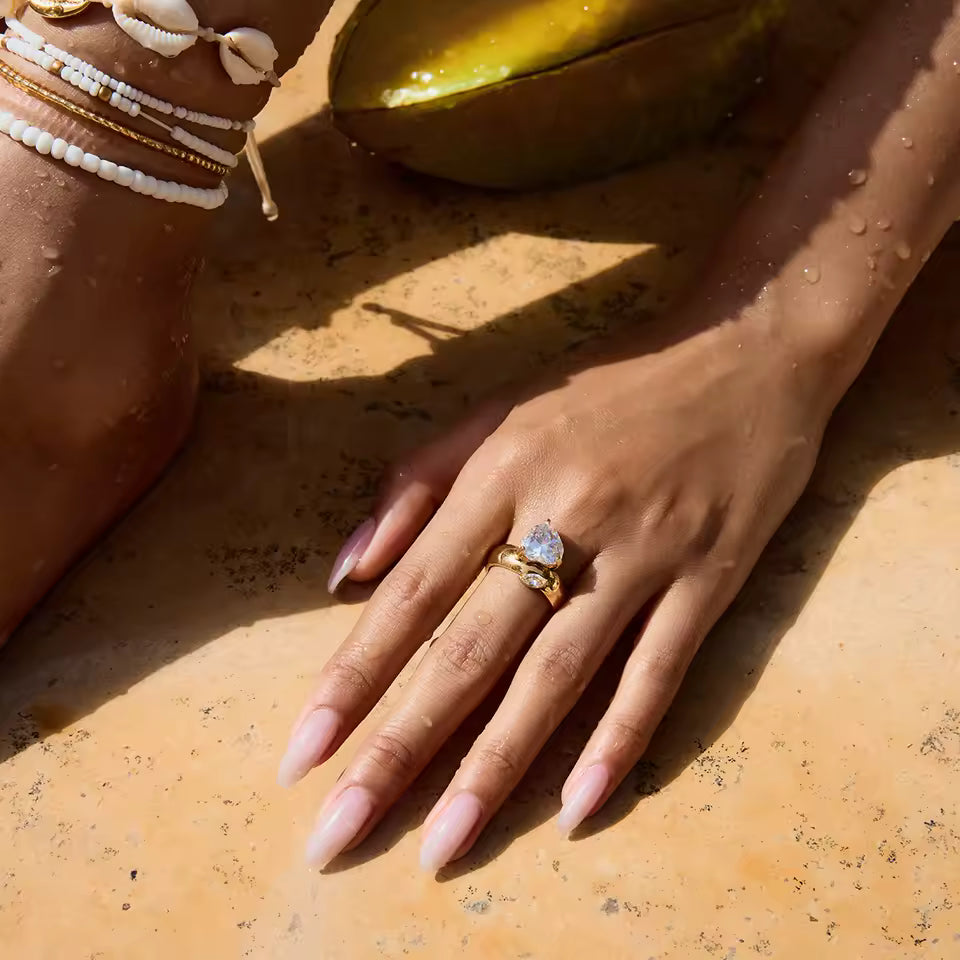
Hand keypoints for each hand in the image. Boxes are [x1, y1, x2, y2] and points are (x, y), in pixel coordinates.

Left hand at [278, 306, 835, 871]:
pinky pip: (659, 671)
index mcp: (503, 468)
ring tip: (441, 845)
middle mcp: (566, 514)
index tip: (302, 753)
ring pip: (558, 676)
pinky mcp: (711, 576)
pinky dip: (621, 740)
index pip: (411, 591)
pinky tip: (579, 809)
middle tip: (338, 832)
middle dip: (400, 745)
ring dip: (496, 768)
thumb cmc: (609, 384)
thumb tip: (345, 571)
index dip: (354, 674)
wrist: (745, 347)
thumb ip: (418, 482)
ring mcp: (643, 551)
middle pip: (471, 649)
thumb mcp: (501, 407)